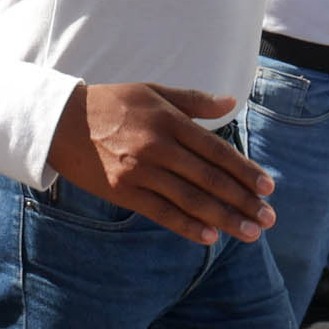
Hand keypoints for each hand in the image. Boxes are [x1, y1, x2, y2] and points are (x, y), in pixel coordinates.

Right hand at [46, 84, 275, 245]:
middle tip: (268, 218)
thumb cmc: (110, 103)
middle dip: (243, 200)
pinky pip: (162, 213)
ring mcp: (140, 171)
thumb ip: (193, 100)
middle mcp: (158, 146)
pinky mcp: (123, 191)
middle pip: (209, 179)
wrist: (60, 122)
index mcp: (168, 120)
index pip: (216, 150)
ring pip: (190, 199)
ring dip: (224, 218)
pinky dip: (187, 226)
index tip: (268, 188)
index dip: (244, 171)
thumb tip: (231, 102)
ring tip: (249, 233)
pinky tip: (210, 237)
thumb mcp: (152, 91)